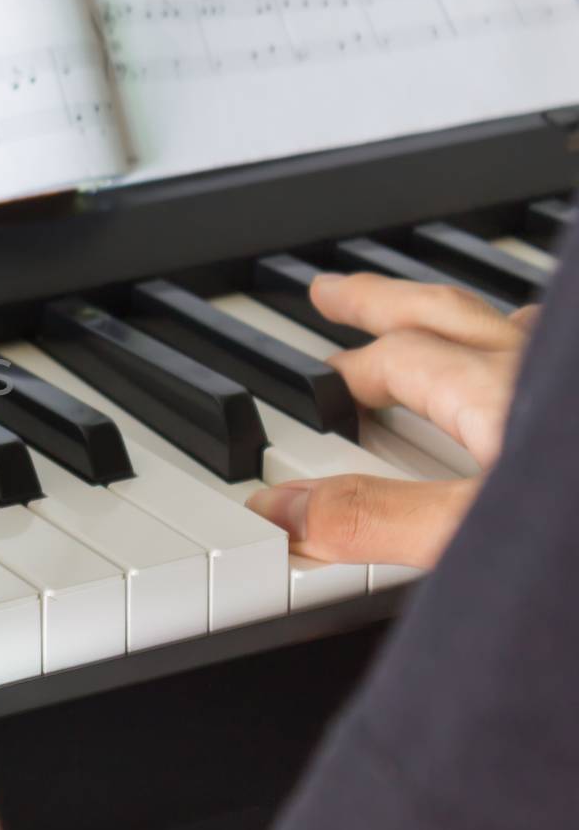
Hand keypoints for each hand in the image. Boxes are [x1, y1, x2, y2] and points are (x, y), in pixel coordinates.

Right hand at [247, 273, 537, 569]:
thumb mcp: (471, 538)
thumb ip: (375, 520)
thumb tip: (280, 509)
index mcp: (499, 392)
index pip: (394, 360)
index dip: (340, 378)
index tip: (309, 393)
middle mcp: (544, 369)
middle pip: (444, 314)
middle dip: (378, 300)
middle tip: (330, 291)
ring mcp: (577, 382)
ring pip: (508, 326)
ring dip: (452, 316)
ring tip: (424, 314)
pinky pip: (558, 353)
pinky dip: (523, 348)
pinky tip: (529, 368)